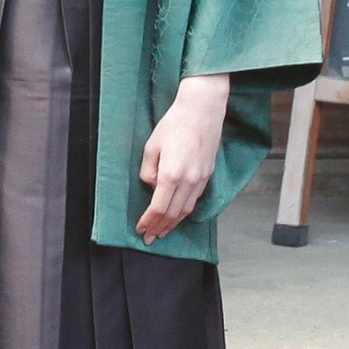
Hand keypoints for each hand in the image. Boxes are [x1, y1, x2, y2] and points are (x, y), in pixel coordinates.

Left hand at [133, 73, 233, 242]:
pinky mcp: (208, 174)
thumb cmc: (174, 124)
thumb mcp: (152, 146)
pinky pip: (195, 199)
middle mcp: (188, 181)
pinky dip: (184, 211)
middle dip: (159, 228)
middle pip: (173, 214)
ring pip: (186, 210)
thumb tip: (153, 187)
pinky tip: (177, 214)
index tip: (141, 230)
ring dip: (173, 223)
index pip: (158, 208)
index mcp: (171, 174)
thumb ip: (148, 171)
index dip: (148, 221)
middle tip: (149, 238)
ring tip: (162, 231)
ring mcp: (201, 179)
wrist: (202, 110)